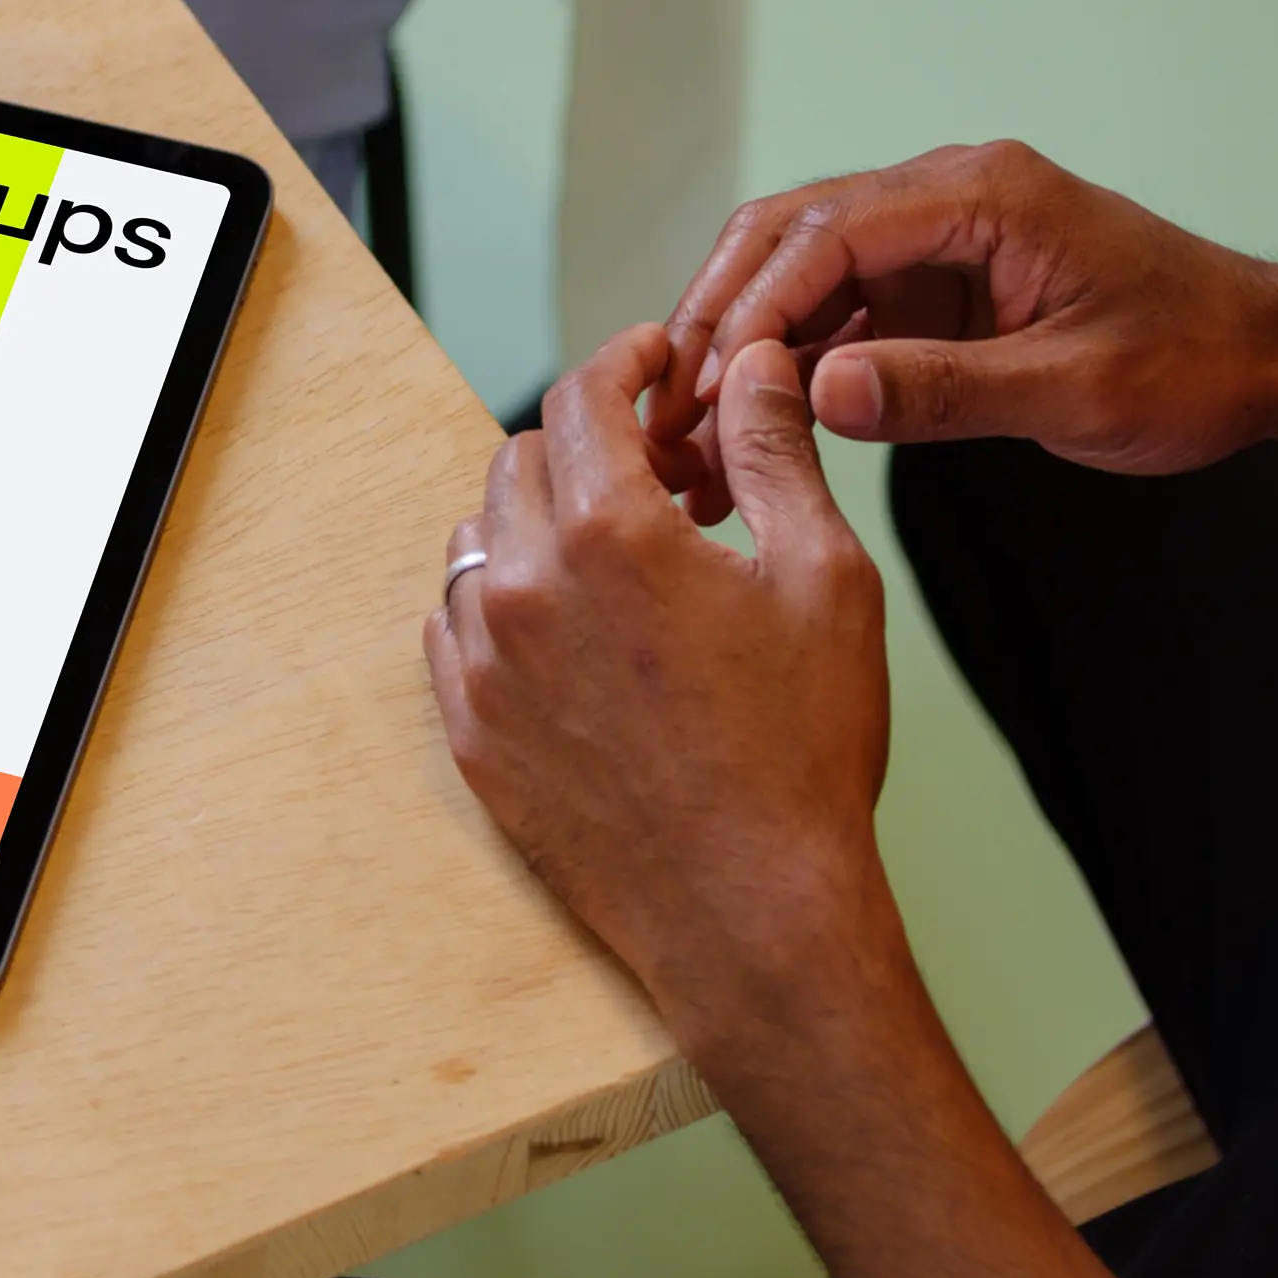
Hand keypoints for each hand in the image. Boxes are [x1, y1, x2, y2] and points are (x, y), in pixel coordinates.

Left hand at [429, 329, 897, 1061]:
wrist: (754, 914)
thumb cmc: (802, 753)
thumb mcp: (823, 577)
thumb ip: (773, 451)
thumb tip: (753, 362)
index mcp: (610, 534)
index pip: (583, 396)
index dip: (623, 363)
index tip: (654, 365)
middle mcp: (525, 588)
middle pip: (526, 461)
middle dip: (590, 450)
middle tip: (661, 481)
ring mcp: (485, 667)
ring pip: (479, 542)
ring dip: (537, 527)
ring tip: (618, 562)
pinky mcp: (471, 735)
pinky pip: (455, 629)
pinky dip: (501, 607)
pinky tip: (569, 633)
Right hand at [659, 141, 1277, 478]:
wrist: (1268, 357)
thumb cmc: (1197, 362)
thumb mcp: (1076, 392)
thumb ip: (946, 392)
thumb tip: (819, 393)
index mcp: (983, 193)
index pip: (828, 230)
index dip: (755, 306)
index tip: (707, 382)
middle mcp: (949, 193)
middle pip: (790, 232)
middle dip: (723, 316)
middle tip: (671, 405)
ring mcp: (940, 234)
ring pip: (803, 269)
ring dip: (747, 343)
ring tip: (696, 429)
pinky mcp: (940, 280)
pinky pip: (842, 306)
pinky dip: (794, 361)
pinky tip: (758, 424)